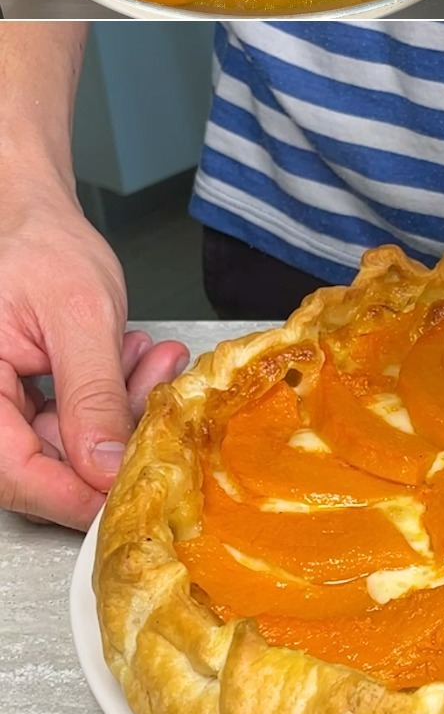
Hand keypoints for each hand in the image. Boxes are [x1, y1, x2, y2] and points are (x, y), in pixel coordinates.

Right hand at [0, 179, 187, 529]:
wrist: (36, 219)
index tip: (123, 494)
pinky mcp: (22, 402)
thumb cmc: (41, 247)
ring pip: (64, 444)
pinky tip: (134, 361)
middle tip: (157, 392)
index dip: (70, 493)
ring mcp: (0, 405)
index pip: (13, 471)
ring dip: (118, 411)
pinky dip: (109, 397)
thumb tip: (105, 466)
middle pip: (40, 463)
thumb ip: (93, 394)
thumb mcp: (80, 314)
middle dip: (112, 435)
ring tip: (151, 361)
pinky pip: (70, 421)